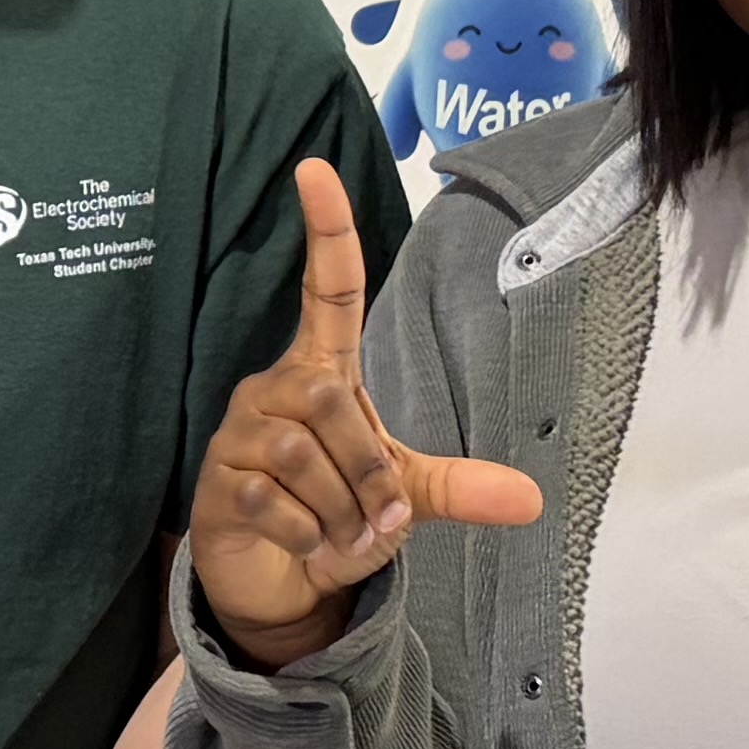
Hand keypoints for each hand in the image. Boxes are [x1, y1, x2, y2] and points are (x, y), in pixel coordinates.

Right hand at [186, 159, 542, 668]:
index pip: (328, 290)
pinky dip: (307, 533)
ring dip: (342, 510)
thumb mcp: (402, 498)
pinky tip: (308, 544)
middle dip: (368, 470)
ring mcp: (240, 432)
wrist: (276, 578)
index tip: (314, 170)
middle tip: (382, 519)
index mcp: (323, 372)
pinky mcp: (217, 480)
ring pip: (300, 453)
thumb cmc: (336, 514)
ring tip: (347, 536)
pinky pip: (270, 498)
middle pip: (329, 399)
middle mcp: (275, 389)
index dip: (326, 232)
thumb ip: (455, 488)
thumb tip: (532, 499)